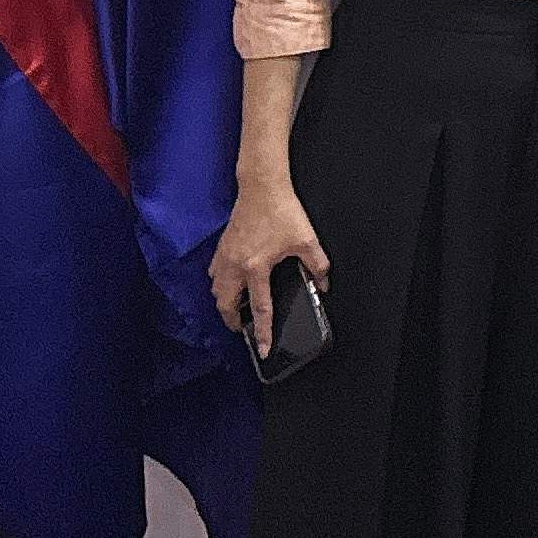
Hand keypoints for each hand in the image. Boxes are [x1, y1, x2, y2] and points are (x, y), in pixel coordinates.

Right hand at [211, 179, 326, 356]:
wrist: (262, 188)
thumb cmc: (282, 211)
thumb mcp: (307, 240)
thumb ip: (318, 265)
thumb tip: (323, 283)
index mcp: (257, 267)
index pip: (260, 309)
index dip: (262, 332)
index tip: (262, 348)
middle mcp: (236, 266)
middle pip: (226, 306)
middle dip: (233, 321)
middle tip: (243, 329)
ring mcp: (225, 257)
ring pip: (216, 291)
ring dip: (225, 303)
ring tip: (237, 310)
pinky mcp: (221, 248)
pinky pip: (214, 275)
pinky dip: (220, 285)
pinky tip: (230, 285)